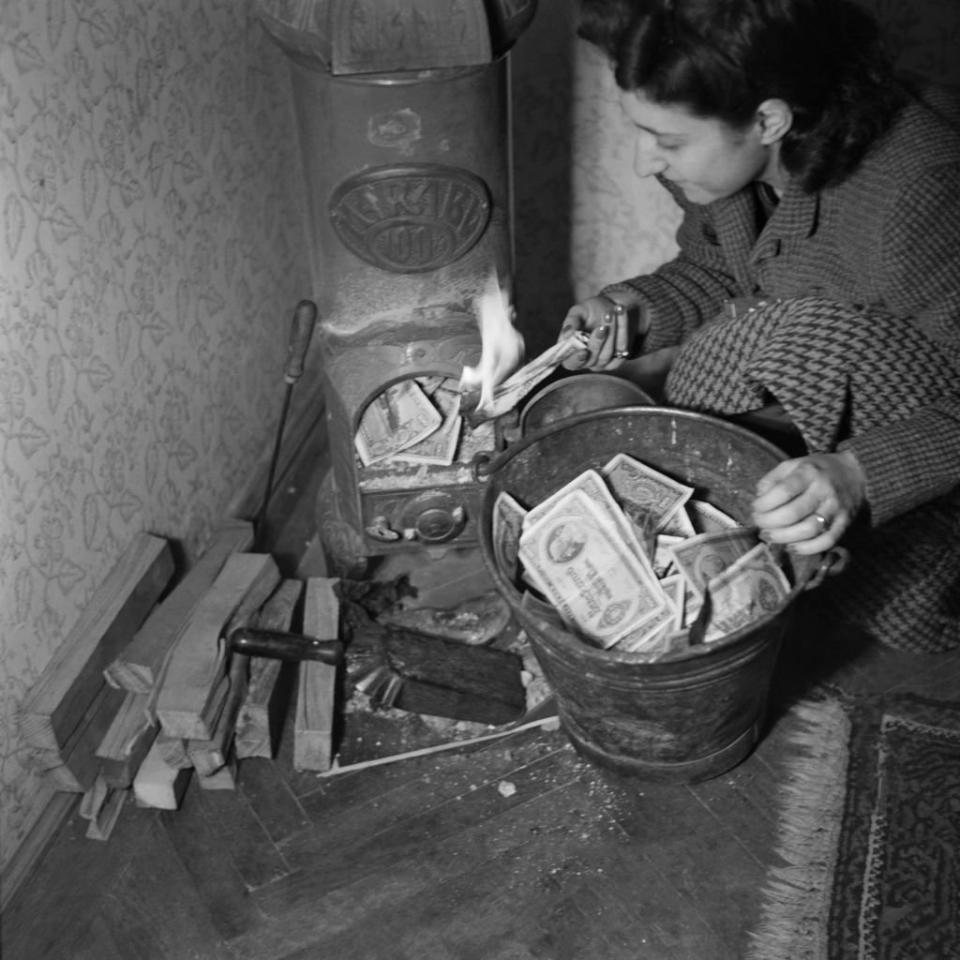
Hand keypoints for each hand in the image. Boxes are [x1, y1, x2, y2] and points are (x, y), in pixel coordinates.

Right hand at [558, 294, 644, 370]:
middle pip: (592, 360)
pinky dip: (622, 331)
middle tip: (602, 326)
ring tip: (611, 314)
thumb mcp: (577, 312)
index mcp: (570, 352)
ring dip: (611, 334)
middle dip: (597, 342)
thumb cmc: (589, 312)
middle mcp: (586, 360)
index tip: (583, 350)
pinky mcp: (618, 358)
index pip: (571, 363)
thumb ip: (571, 322)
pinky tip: (620, 316)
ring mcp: (602, 362)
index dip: (576, 359)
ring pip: (607, 354)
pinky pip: (622, 350)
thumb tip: (567, 334)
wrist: (609, 307)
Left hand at [751, 451, 865, 554]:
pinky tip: (791, 546)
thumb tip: (758, 498)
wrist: (855, 474)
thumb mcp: (792, 465)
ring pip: (808, 531)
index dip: (764, 504)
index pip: (783, 491)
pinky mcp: (844, 524)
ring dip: (783, 537)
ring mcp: (836, 509)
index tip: (755, 508)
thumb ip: (772, 479)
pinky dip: (805, 548)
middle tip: (759, 524)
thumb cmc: (815, 471)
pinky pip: (825, 542)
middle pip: (792, 514)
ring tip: (770, 535)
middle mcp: (824, 491)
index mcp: (809, 473)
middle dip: (769, 522)